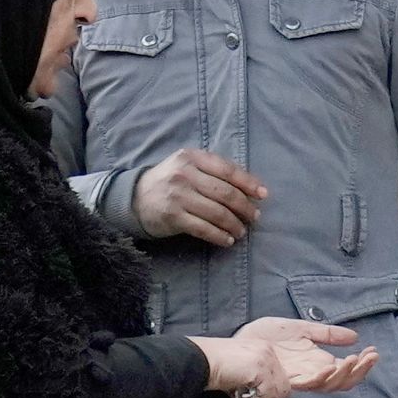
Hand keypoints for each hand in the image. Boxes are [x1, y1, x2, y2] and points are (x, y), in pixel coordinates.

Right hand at [133, 151, 267, 248]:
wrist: (135, 198)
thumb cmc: (169, 182)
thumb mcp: (188, 166)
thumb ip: (213, 171)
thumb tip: (249, 188)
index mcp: (192, 158)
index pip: (227, 170)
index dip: (248, 183)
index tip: (263, 195)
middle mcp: (185, 174)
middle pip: (225, 193)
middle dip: (244, 207)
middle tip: (254, 217)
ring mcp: (178, 196)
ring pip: (217, 212)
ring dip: (234, 225)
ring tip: (241, 231)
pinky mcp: (173, 217)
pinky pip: (203, 228)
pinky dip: (219, 236)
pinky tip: (227, 240)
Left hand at [199, 317, 372, 397]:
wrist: (240, 342)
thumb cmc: (265, 337)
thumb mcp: (301, 329)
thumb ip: (326, 334)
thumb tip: (354, 337)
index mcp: (316, 362)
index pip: (345, 370)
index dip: (362, 364)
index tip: (373, 351)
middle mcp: (311, 374)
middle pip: (342, 382)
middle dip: (359, 371)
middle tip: (370, 357)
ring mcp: (299, 378)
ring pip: (328, 385)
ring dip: (345, 373)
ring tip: (355, 359)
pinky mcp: (286, 379)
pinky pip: (307, 383)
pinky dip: (322, 377)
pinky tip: (331, 366)